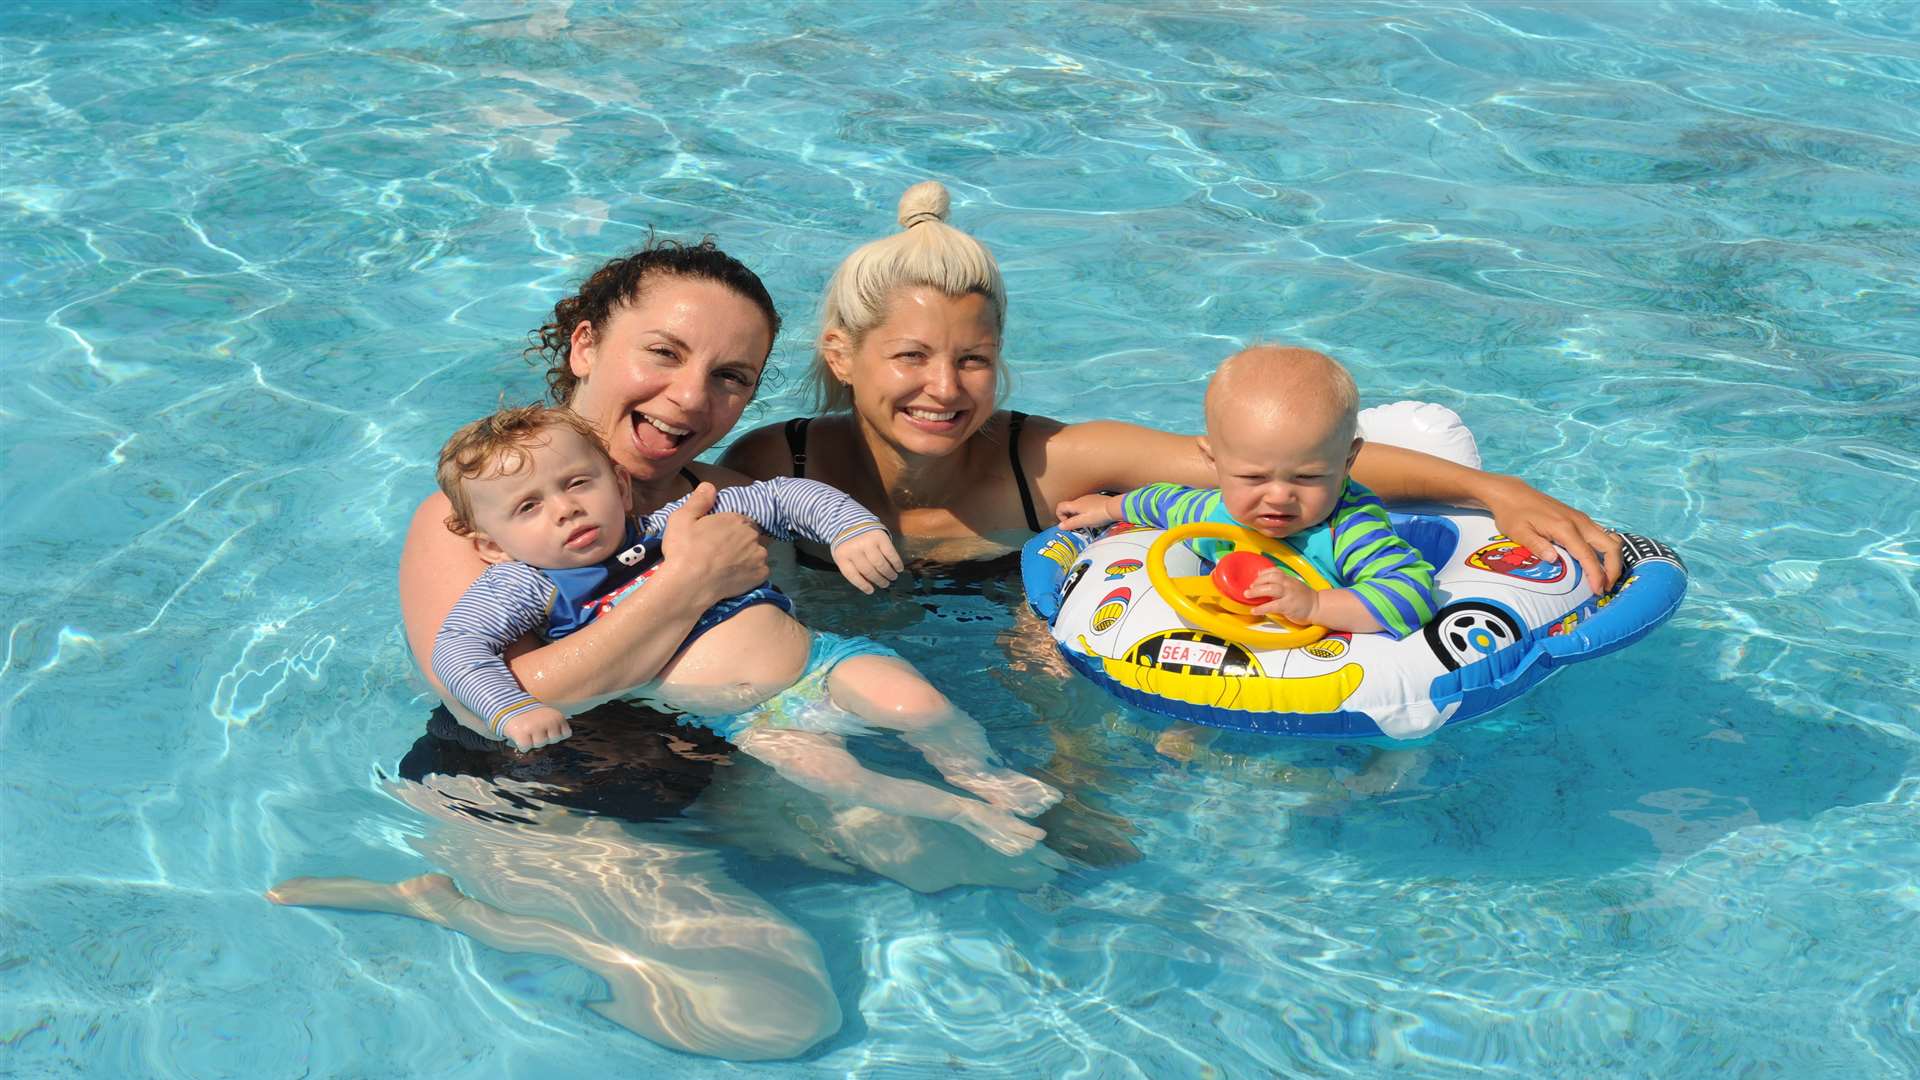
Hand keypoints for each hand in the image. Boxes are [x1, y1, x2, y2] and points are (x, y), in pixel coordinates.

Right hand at [501, 706, 571, 750]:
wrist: (508, 704)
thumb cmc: (532, 715)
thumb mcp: (548, 715)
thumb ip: (556, 726)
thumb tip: (557, 744)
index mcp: (557, 717)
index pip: (565, 734)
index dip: (556, 733)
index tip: (548, 728)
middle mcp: (548, 722)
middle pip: (553, 740)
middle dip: (545, 737)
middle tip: (535, 728)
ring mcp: (535, 728)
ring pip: (540, 744)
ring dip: (533, 741)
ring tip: (527, 731)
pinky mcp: (522, 734)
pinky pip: (526, 748)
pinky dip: (522, 745)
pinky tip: (520, 736)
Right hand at [658, 482, 769, 601]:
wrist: (688, 584)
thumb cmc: (683, 550)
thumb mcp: (682, 518)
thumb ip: (699, 500)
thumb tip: (710, 486)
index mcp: (736, 519)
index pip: (741, 521)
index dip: (730, 530)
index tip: (718, 539)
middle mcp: (752, 535)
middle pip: (750, 536)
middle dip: (739, 542)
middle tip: (721, 554)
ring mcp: (759, 555)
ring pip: (756, 553)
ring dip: (746, 557)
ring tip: (727, 567)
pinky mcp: (761, 575)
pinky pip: (760, 571)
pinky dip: (750, 573)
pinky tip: (735, 577)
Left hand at [833, 529, 904, 593]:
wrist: (851, 520)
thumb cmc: (848, 543)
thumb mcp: (843, 555)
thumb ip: (852, 569)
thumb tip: (869, 585)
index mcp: (842, 555)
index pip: (853, 575)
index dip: (863, 585)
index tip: (871, 591)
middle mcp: (854, 549)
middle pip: (869, 571)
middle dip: (879, 580)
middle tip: (885, 584)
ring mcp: (867, 542)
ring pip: (880, 564)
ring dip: (888, 573)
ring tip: (892, 577)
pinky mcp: (879, 537)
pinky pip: (890, 554)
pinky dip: (896, 563)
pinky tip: (899, 568)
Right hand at [1056, 494, 1118, 530]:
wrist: (1114, 507)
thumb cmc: (1099, 515)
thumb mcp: (1083, 521)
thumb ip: (1071, 524)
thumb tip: (1060, 526)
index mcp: (1075, 504)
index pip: (1060, 507)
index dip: (1060, 516)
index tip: (1068, 524)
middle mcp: (1080, 499)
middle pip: (1069, 507)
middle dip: (1070, 517)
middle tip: (1078, 526)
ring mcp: (1088, 498)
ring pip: (1078, 507)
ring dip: (1078, 515)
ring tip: (1087, 523)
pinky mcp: (1096, 499)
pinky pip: (1086, 506)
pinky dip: (1086, 512)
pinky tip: (1094, 518)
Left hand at [1246, 568, 1318, 623]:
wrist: (1318, 607)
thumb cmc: (1305, 598)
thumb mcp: (1293, 586)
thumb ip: (1281, 583)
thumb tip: (1264, 582)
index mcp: (1289, 579)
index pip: (1274, 571)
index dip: (1263, 574)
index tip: (1255, 578)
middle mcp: (1289, 584)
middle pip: (1270, 578)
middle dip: (1257, 582)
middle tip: (1249, 588)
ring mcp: (1289, 594)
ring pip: (1271, 588)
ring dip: (1256, 591)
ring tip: (1247, 595)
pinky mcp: (1288, 606)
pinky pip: (1272, 605)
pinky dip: (1261, 608)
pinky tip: (1254, 610)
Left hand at [1479, 475, 1622, 591]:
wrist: (1513, 494)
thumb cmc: (1513, 514)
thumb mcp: (1519, 532)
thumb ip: (1537, 546)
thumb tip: (1553, 560)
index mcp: (1565, 528)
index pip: (1588, 555)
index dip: (1596, 575)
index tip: (1598, 592)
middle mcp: (1579, 522)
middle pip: (1611, 546)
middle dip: (1614, 569)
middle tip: (1606, 588)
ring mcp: (1582, 519)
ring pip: (1611, 539)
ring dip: (1613, 560)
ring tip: (1604, 579)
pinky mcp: (1580, 519)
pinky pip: (1602, 535)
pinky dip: (1606, 551)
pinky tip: (1597, 563)